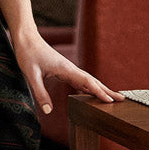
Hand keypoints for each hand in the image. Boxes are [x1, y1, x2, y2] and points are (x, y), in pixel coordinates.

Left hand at [9, 30, 124, 116]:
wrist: (26, 38)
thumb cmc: (28, 54)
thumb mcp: (31, 75)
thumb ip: (40, 93)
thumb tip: (48, 111)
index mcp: (66, 69)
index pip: (87, 82)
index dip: (99, 92)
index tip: (111, 100)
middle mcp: (70, 68)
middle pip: (93, 81)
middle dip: (107, 90)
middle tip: (122, 99)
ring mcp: (67, 69)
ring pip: (87, 80)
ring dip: (100, 88)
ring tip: (111, 97)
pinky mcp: (63, 69)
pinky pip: (79, 80)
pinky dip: (89, 86)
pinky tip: (91, 92)